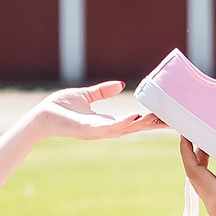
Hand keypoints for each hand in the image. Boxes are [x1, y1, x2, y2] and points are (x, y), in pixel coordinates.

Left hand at [28, 80, 164, 141]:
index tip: (168, 117)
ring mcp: (98, 131)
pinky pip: (109, 127)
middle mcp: (105, 129)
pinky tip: (135, 117)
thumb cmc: (60, 108)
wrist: (42, 116)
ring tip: (158, 118)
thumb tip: (121, 84)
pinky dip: (123, 122)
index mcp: (106, 122)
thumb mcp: (85, 96)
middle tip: (173, 121)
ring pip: (126, 128)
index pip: (133, 121)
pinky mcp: (88, 130)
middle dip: (153, 125)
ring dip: (142, 123)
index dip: (149, 120)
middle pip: (135, 127)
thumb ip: (102, 91)